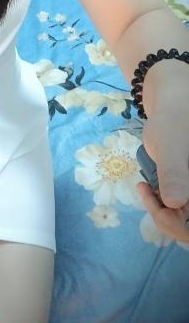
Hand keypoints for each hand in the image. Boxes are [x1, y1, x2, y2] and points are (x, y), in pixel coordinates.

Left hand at [135, 105, 188, 242]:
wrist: (172, 105)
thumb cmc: (173, 120)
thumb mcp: (171, 144)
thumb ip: (174, 171)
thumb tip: (174, 202)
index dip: (180, 225)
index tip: (160, 208)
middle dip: (169, 220)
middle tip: (147, 193)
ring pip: (185, 224)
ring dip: (163, 213)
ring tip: (146, 189)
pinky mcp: (188, 193)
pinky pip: (179, 212)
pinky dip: (163, 207)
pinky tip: (148, 189)